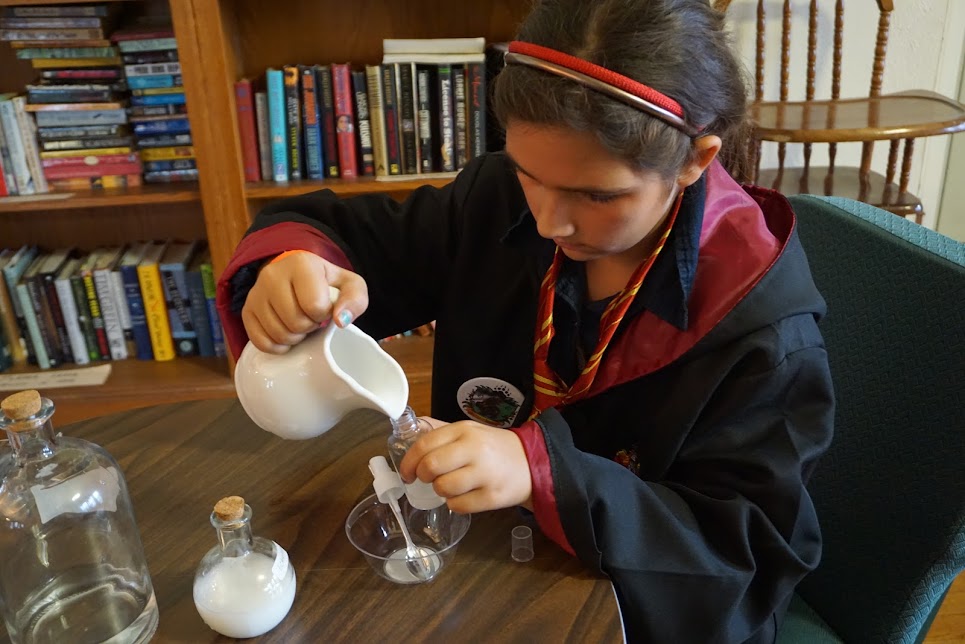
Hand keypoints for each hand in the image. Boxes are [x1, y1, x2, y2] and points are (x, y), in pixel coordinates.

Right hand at [242, 251, 367, 353]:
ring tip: (299, 322)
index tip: (324, 306)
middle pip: (296, 323)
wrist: (295, 275)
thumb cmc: (325, 282)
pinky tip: (285, 333)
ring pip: (279, 335)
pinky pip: (261, 342)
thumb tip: (341, 320)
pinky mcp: (246, 311)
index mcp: (300, 263)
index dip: (324, 314)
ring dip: (295, 337)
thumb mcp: (350, 285)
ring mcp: (255, 294)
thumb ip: (355, 300)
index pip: (315, 306)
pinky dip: (277, 345)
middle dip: (309, 326)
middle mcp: (272, 275)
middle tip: (311, 316)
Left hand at [398, 419, 532, 513]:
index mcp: (464, 430)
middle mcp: (474, 449)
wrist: (532, 462)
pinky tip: (465, 496)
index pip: (424, 444)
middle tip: (427, 479)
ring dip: (441, 491)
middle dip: (423, 476)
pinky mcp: (492, 497)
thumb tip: (411, 430)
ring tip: (452, 486)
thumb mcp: (469, 431)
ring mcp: (485, 474)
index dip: (408, 461)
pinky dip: (455, 504)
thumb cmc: (493, 448)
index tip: (406, 472)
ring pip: (443, 488)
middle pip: (431, 466)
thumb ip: (440, 431)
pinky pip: (458, 506)